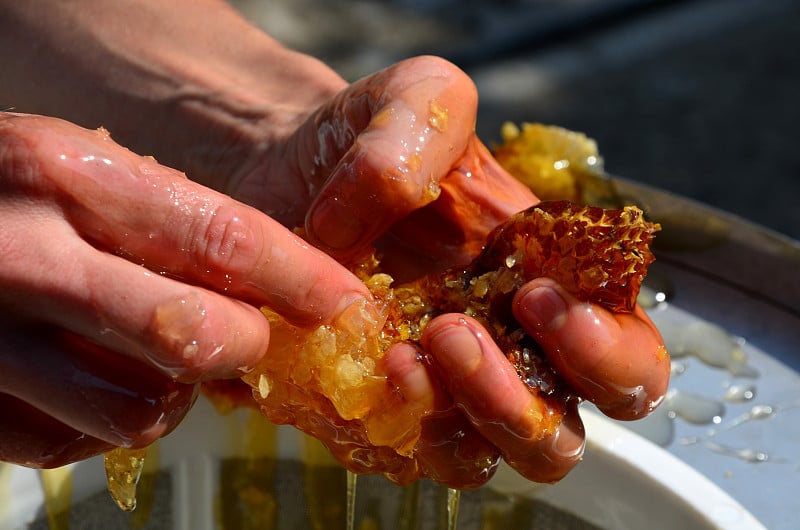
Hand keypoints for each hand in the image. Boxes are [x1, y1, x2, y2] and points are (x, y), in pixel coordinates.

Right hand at [0, 112, 371, 466]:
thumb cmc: (4, 198)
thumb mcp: (78, 173)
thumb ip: (165, 222)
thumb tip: (274, 290)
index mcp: (64, 173)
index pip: (220, 236)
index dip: (300, 278)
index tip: (348, 305)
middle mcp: (22, 254)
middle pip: (189, 333)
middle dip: (244, 345)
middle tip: (250, 340)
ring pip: (141, 407)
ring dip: (173, 392)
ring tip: (150, 358)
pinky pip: (77, 444)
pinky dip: (108, 422)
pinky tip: (91, 378)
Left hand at [272, 56, 669, 484]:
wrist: (291, 173)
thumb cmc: (373, 142)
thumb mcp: (413, 102)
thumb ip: (419, 132)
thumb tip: (381, 216)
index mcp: (553, 288)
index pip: (628, 358)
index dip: (605, 353)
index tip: (538, 298)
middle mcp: (510, 353)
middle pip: (559, 435)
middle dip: (519, 400)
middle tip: (455, 331)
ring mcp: (444, 392)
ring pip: (484, 458)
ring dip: (454, 423)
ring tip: (404, 355)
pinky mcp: (379, 409)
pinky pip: (401, 452)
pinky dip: (388, 425)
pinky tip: (358, 370)